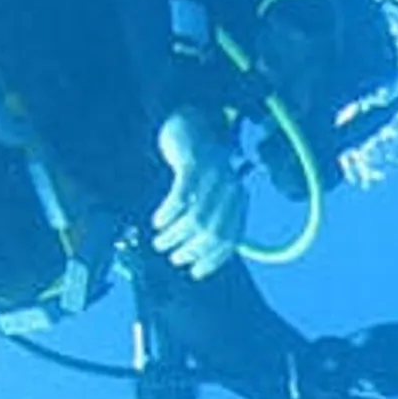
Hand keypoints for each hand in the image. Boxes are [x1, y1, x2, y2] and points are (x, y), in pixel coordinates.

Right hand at [149, 106, 249, 278]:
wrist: (191, 126)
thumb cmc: (200, 169)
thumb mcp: (211, 195)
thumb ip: (212, 220)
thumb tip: (198, 255)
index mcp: (238, 200)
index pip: (231, 239)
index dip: (213, 259)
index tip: (195, 272)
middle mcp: (231, 189)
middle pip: (214, 233)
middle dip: (191, 250)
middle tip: (173, 256)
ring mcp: (214, 176)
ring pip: (196, 219)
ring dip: (176, 236)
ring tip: (161, 242)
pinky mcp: (194, 164)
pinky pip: (181, 197)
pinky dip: (168, 213)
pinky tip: (158, 222)